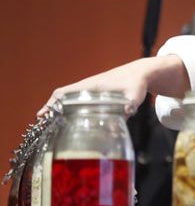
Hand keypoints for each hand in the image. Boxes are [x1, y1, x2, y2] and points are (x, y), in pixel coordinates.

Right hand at [37, 55, 189, 116]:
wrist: (142, 74)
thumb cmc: (136, 83)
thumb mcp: (134, 94)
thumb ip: (131, 104)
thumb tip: (126, 113)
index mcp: (92, 87)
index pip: (65, 92)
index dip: (51, 103)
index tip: (42, 116)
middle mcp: (87, 89)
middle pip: (61, 98)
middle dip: (50, 112)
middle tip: (43, 129)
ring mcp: (90, 93)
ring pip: (68, 102)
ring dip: (59, 113)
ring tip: (51, 131)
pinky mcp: (96, 97)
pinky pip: (77, 104)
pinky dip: (70, 112)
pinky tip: (69, 127)